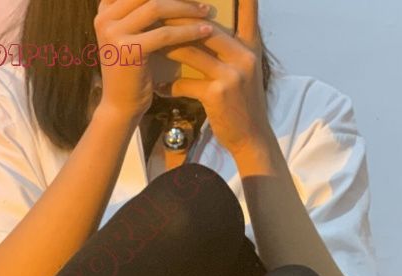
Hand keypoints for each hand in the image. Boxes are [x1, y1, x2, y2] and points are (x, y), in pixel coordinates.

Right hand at [93, 0, 213, 121]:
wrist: (121, 107)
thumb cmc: (131, 73)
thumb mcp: (130, 37)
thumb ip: (138, 15)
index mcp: (104, 11)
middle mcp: (105, 18)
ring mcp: (114, 33)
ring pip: (156, 8)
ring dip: (185, 8)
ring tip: (206, 12)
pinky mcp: (129, 50)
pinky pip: (164, 34)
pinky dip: (188, 32)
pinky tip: (205, 32)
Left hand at [155, 0, 273, 158]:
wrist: (251, 138)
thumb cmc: (243, 104)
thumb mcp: (246, 71)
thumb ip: (232, 49)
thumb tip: (207, 28)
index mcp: (251, 47)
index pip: (247, 11)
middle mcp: (244, 56)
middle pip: (205, 28)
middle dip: (178, 20)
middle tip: (156, 15)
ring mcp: (231, 75)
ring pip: (192, 52)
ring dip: (168, 49)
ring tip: (150, 46)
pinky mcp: (217, 94)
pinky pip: (186, 84)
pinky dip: (170, 86)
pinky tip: (159, 88)